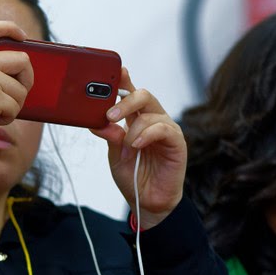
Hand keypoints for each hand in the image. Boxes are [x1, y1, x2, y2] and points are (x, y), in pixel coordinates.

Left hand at [88, 68, 184, 228]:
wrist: (147, 202)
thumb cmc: (133, 177)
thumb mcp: (114, 155)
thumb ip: (110, 136)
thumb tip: (99, 122)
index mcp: (136, 119)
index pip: (130, 93)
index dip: (124, 80)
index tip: (114, 72)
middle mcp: (152, 119)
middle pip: (142, 95)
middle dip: (125, 101)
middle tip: (110, 115)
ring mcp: (166, 129)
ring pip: (150, 112)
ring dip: (134, 127)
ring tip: (127, 145)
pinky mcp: (176, 141)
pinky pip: (163, 128)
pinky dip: (147, 134)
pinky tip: (137, 144)